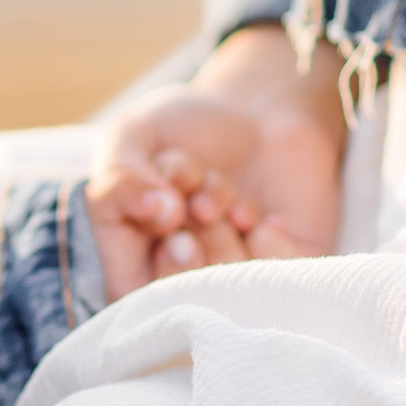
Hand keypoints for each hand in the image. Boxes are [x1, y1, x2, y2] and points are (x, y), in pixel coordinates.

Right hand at [90, 25, 347, 295]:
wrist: (258, 109)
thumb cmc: (186, 128)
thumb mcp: (133, 136)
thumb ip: (121, 177)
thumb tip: (158, 210)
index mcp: (136, 255)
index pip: (128, 296)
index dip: (149, 263)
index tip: (168, 211)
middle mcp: (183, 274)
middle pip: (179, 295)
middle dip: (186, 240)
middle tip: (195, 201)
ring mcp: (235, 275)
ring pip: (226, 286)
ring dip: (221, 227)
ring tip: (221, 189)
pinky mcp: (284, 271)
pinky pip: (278, 281)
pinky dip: (270, 243)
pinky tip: (266, 218)